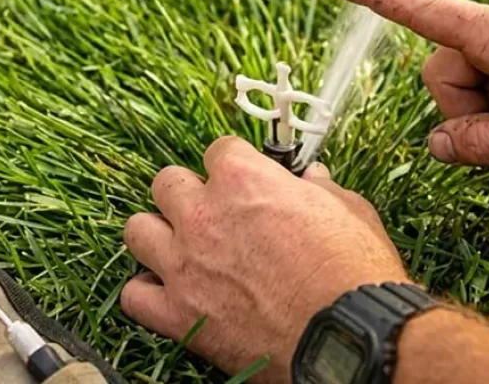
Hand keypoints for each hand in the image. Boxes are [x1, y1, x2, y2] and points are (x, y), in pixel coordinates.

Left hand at [121, 136, 407, 382]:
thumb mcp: (352, 212)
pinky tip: (170, 295)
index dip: (233, 166)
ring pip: (138, 230)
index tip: (243, 182)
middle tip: (210, 215)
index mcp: (244, 180)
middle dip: (187, 195)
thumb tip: (314, 179)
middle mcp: (204, 214)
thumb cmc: (355, 274)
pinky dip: (147, 294)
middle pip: (167, 183)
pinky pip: (133, 295)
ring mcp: (184, 264)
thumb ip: (322, 190)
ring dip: (158, 236)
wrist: (348, 337)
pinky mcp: (178, 313)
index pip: (218, 151)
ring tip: (180, 249)